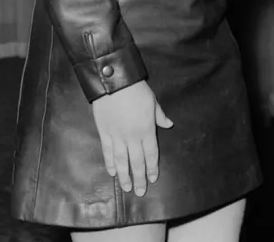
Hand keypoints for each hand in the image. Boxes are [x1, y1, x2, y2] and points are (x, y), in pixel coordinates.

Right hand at [92, 80, 172, 196]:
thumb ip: (159, 116)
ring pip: (121, 161)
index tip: (153, 178)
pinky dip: (110, 163)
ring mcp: (117, 136)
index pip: (151, 153)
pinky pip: (108, 151)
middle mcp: (132, 137)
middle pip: (136, 161)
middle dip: (139, 177)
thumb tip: (169, 124)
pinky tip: (112, 172)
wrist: (114, 82)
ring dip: (124, 176)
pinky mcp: (104, 132)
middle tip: (140, 192)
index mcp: (146, 130)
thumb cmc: (136, 90)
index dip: (152, 167)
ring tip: (127, 188)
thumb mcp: (153, 101)